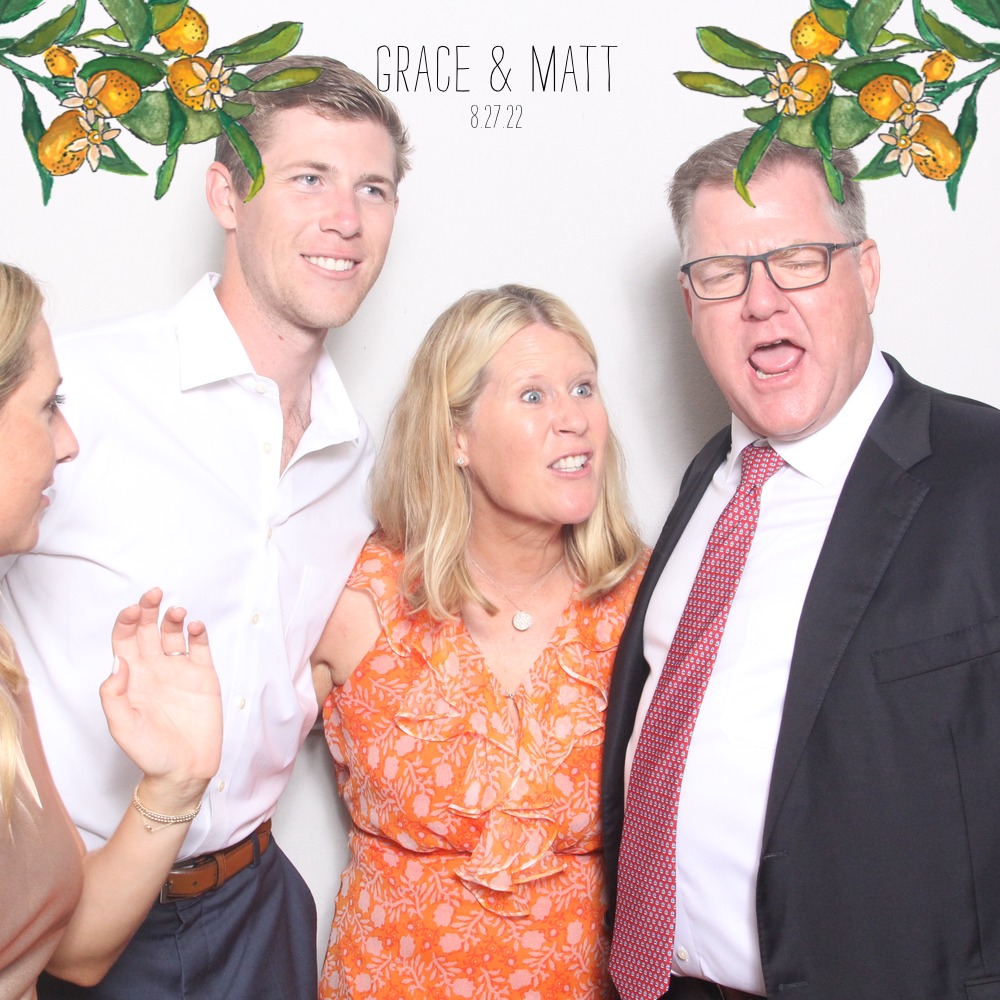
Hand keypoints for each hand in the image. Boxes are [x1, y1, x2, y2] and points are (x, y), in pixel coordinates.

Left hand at [100, 588, 221, 811]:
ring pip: (174, 634)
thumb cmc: (149, 752)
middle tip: (153, 595)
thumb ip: (114, 695)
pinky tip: (195, 627)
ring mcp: (180, 671)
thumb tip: (117, 661)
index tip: (132, 611)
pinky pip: (200, 648)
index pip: (126, 640)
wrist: (183, 771)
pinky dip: (199, 634)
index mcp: (131, 678)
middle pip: (149, 630)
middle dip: (149, 609)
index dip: (127, 622)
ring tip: (177, 612)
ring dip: (173, 619)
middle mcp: (154, 669)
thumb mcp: (122, 727)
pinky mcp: (204, 677)